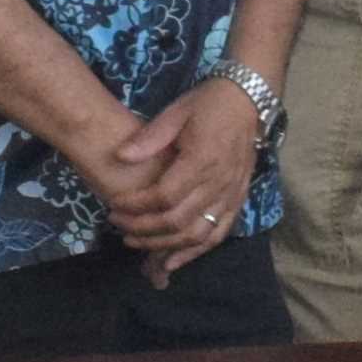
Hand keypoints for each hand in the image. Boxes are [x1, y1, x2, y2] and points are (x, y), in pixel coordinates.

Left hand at [105, 78, 262, 276]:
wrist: (248, 100)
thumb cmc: (209, 104)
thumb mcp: (176, 112)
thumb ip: (149, 138)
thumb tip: (120, 156)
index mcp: (201, 160)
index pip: (163, 196)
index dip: (136, 205)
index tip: (114, 205)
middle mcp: (218, 184)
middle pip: (177, 220)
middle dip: (143, 228)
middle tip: (118, 224)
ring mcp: (230, 195)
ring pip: (196, 234)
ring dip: (164, 245)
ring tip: (137, 243)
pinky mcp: (237, 201)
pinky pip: (218, 234)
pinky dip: (195, 252)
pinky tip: (172, 260)